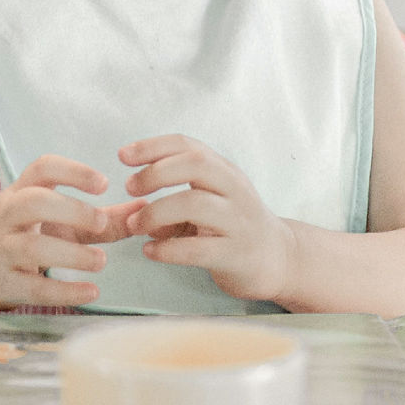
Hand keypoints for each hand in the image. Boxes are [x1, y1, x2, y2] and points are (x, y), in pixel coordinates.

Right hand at [0, 155, 145, 309]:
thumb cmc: (27, 233)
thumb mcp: (60, 219)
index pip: (43, 168)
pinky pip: (31, 287)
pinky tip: (91, 291)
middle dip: (71, 210)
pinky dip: (63, 290)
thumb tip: (147, 210)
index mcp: (22, 189)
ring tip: (101, 262)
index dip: (73, 172)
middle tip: (102, 222)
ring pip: (31, 246)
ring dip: (70, 254)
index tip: (104, 183)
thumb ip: (104, 216)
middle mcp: (6, 214)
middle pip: (33, 202)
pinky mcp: (1, 282)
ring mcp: (0, 248)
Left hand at [120, 135, 292, 302]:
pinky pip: (198, 249)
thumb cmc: (236, 225)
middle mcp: (234, 190)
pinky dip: (168, 250)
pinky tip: (150, 252)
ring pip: (196, 204)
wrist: (280, 259)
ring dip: (156, 212)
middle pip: (196, 165)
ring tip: (135, 225)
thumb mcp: (210, 200)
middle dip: (156, 172)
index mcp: (224, 171)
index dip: (154, 146)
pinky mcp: (237, 255)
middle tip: (130, 187)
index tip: (124, 155)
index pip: (189, 146)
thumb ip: (175, 198)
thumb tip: (132, 208)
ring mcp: (238, 222)